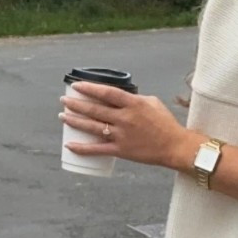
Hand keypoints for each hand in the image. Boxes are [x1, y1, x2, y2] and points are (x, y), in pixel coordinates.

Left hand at [61, 82, 196, 170]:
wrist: (175, 146)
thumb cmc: (165, 123)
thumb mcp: (152, 102)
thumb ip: (134, 98)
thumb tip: (119, 96)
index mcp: (133, 104)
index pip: (106, 93)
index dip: (89, 88)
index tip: (76, 86)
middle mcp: (125, 118)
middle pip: (94, 110)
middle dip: (76, 104)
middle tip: (63, 101)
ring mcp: (121, 135)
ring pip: (92, 127)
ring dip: (75, 121)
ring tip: (62, 116)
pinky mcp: (121, 150)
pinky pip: (97, 149)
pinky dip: (82, 148)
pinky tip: (70, 145)